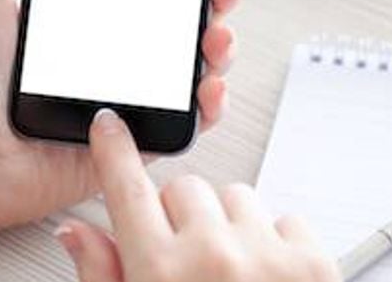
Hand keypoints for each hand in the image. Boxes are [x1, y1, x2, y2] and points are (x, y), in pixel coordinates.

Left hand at [0, 0, 259, 230]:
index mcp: (94, 3)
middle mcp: (122, 40)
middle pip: (190, 2)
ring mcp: (136, 86)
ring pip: (199, 54)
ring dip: (222, 35)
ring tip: (217, 27)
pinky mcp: (140, 131)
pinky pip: (190, 116)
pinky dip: (209, 100)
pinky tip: (207, 84)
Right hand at [54, 109, 338, 281]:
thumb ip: (103, 277)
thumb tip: (77, 231)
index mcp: (160, 274)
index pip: (125, 187)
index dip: (113, 150)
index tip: (110, 125)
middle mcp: (213, 255)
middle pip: (184, 188)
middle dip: (178, 214)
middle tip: (184, 258)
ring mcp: (267, 256)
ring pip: (236, 197)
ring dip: (228, 224)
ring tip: (229, 274)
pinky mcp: (314, 264)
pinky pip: (285, 218)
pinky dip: (273, 241)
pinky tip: (264, 279)